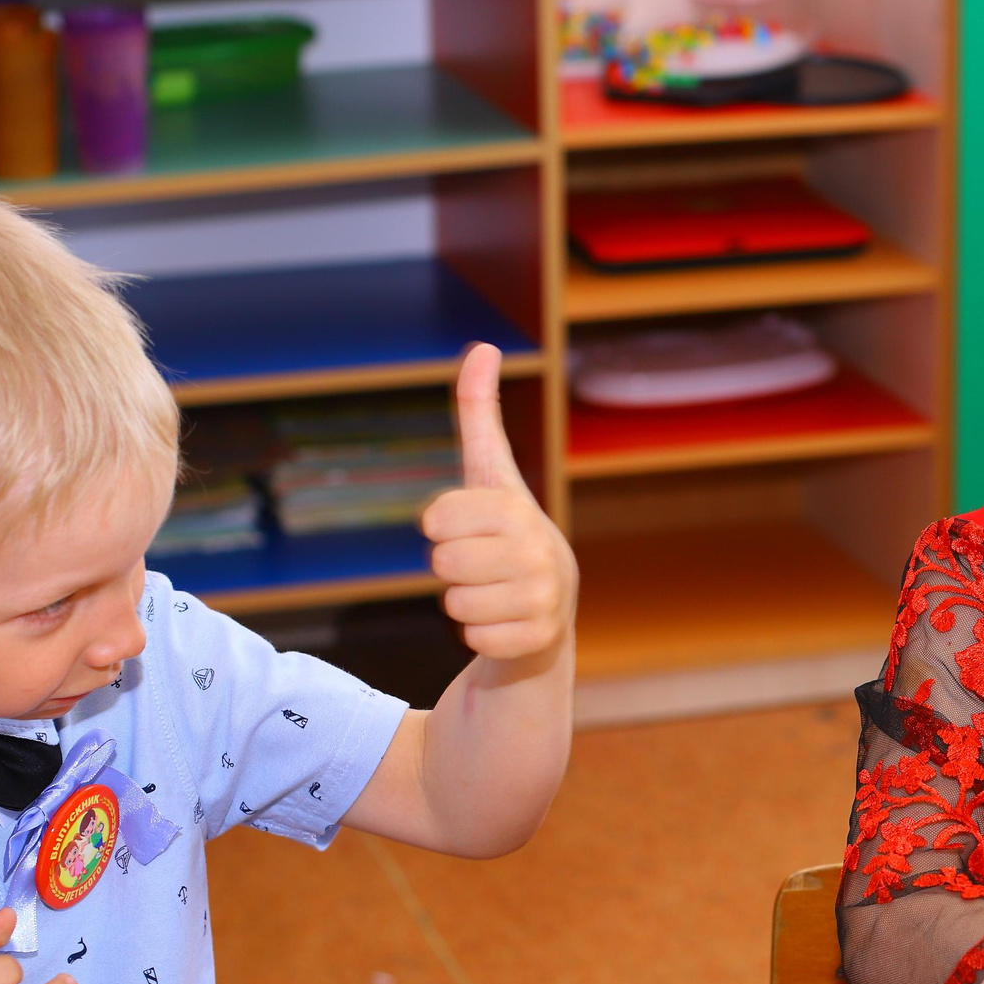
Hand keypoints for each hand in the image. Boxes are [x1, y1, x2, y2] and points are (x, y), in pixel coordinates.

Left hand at [423, 344, 577, 662]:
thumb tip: (485, 344)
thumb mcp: (491, 475)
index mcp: (518, 507)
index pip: (436, 517)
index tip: (471, 528)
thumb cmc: (506, 536)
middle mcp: (538, 549)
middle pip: (442, 562)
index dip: (442, 527)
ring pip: (454, 604)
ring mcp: (542, 597)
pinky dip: (481, 637)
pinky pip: (474, 639)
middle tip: (482, 568)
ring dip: (464, 605)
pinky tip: (505, 624)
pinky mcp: (537, 639)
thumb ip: (480, 413)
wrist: (547, 614)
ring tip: (495, 595)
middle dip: (452, 569)